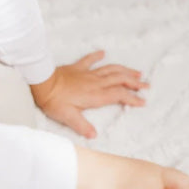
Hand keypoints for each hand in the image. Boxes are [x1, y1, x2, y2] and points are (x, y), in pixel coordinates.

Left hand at [30, 50, 147, 138]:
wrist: (41, 82)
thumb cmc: (54, 101)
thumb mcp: (68, 117)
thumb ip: (82, 126)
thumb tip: (93, 135)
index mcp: (95, 95)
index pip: (119, 95)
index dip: (132, 98)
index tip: (143, 102)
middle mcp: (95, 83)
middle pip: (120, 80)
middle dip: (135, 83)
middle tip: (147, 85)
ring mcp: (87, 73)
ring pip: (111, 69)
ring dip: (125, 70)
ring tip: (136, 72)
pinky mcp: (77, 68)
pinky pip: (90, 60)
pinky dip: (98, 56)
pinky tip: (103, 53)